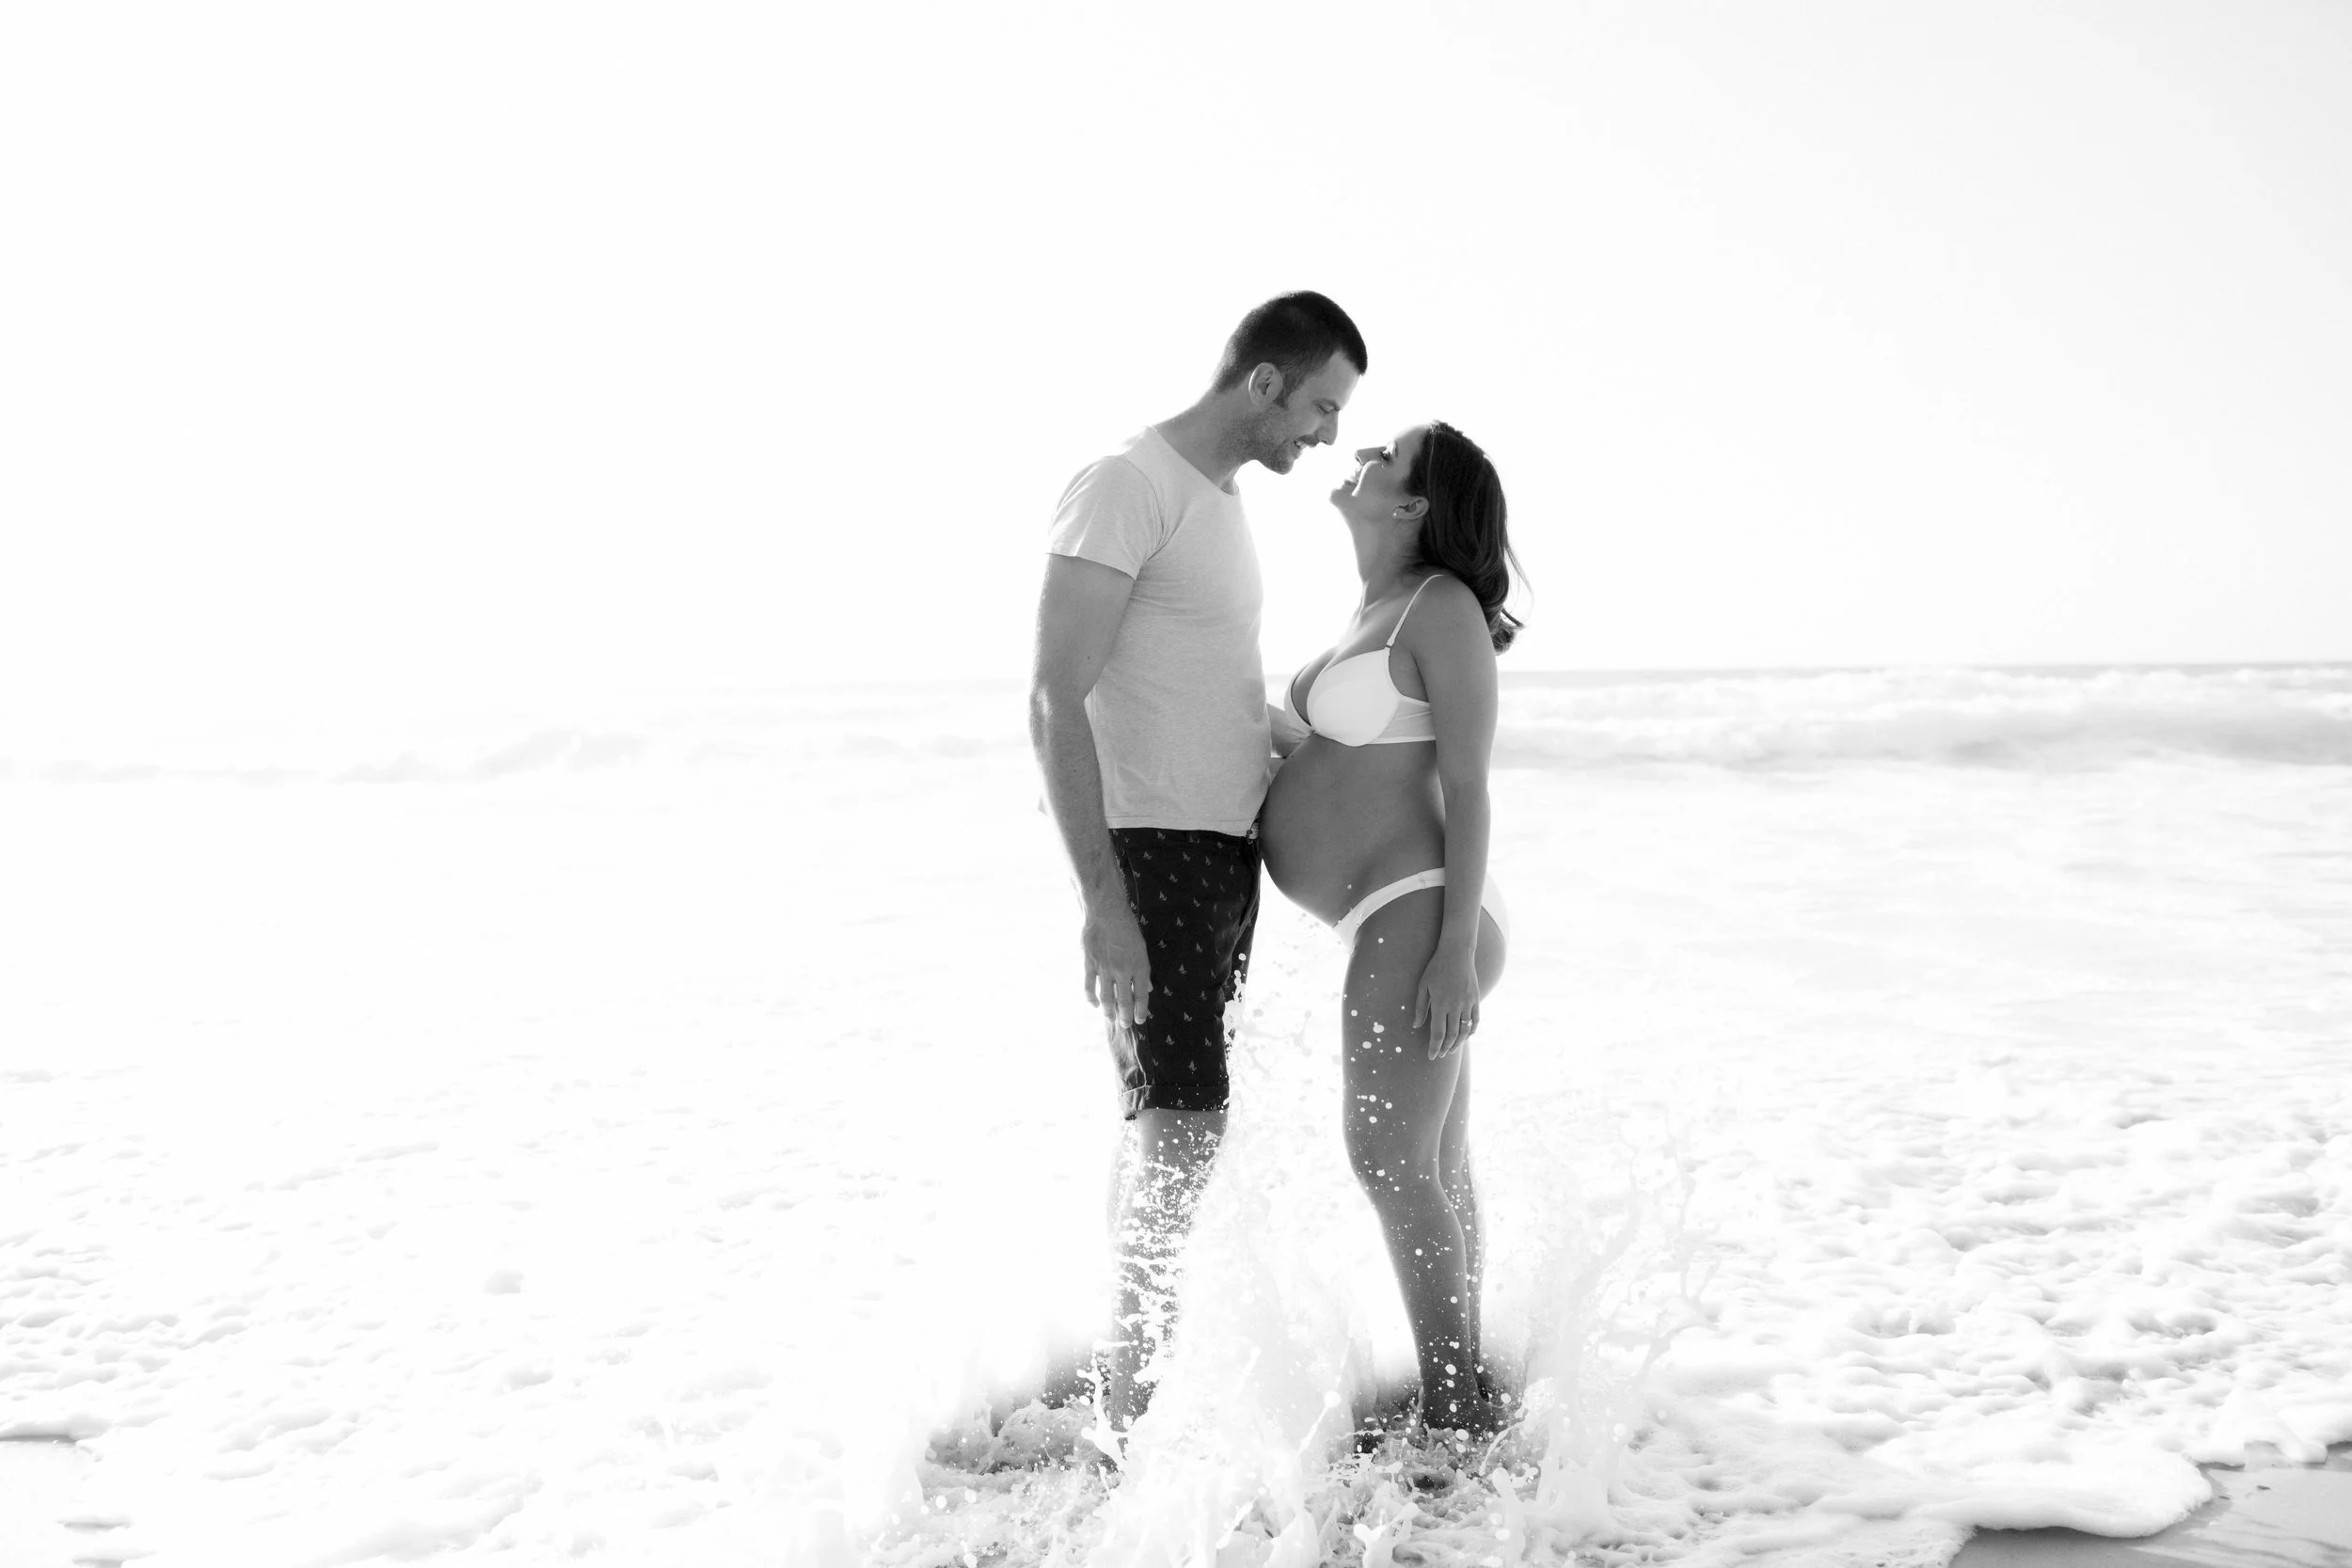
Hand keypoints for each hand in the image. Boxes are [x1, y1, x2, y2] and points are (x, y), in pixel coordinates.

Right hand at [1083, 901, 1152, 1029]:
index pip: (1141, 995)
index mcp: (1138, 966)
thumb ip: (1144, 969)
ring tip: (1112, 1019)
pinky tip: (1094, 1005)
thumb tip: (1148, 987)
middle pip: (1124, 1000)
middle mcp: (1122, 971)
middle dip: (1125, 1016)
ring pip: (1107, 998)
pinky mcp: (1090, 964)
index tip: (1139, 1020)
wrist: (1105, 912)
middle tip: (1125, 1025)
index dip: (1140, 1010)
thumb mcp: (1141, 947)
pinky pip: (1089, 987)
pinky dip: (1091, 998)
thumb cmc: (1126, 926)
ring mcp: (1105, 969)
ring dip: (1109, 1012)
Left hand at [1413, 947, 1480, 1058]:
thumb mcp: (1423, 986)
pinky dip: (1471, 1031)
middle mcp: (1455, 1006)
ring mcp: (1468, 1003)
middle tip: (1441, 1055)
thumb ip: (1420, 1007)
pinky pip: (1475, 1020)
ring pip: (1465, 1030)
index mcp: (1440, 1004)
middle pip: (1452, 1035)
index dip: (1435, 1047)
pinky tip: (1466, 1036)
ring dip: (1458, 1042)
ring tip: (1452, 1049)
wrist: (1457, 952)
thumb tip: (1416, 1025)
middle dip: (1446, 1048)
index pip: (1438, 1033)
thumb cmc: (1436, 968)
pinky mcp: (1476, 999)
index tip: (1431, 1056)